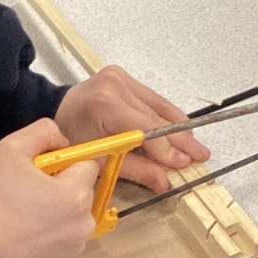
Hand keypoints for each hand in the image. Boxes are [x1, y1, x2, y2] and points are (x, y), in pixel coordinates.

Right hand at [0, 118, 97, 257]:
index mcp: (76, 193)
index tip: (42, 171)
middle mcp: (84, 222)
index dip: (64, 163)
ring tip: (27, 215)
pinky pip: (67, 237)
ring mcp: (76, 245)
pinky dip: (54, 233)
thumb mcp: (11, 149)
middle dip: (62, 187)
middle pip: (83, 190)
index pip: (88, 164)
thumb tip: (63, 142)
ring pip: (75, 214)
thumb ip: (44, 132)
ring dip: (59, 211)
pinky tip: (30, 232)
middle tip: (30, 192)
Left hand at [54, 67, 210, 194]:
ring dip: (179, 127)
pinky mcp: (124, 76)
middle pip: (157, 117)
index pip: (147, 128)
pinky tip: (181, 130)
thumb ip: (136, 169)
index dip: (168, 147)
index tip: (184, 163)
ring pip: (159, 106)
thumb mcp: (101, 160)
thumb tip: (166, 182)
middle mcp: (114, 85)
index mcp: (104, 105)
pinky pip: (152, 100)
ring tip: (195, 146)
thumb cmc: (72, 138)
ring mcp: (120, 77)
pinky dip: (166, 116)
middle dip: (180, 140)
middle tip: (201, 156)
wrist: (57, 111)